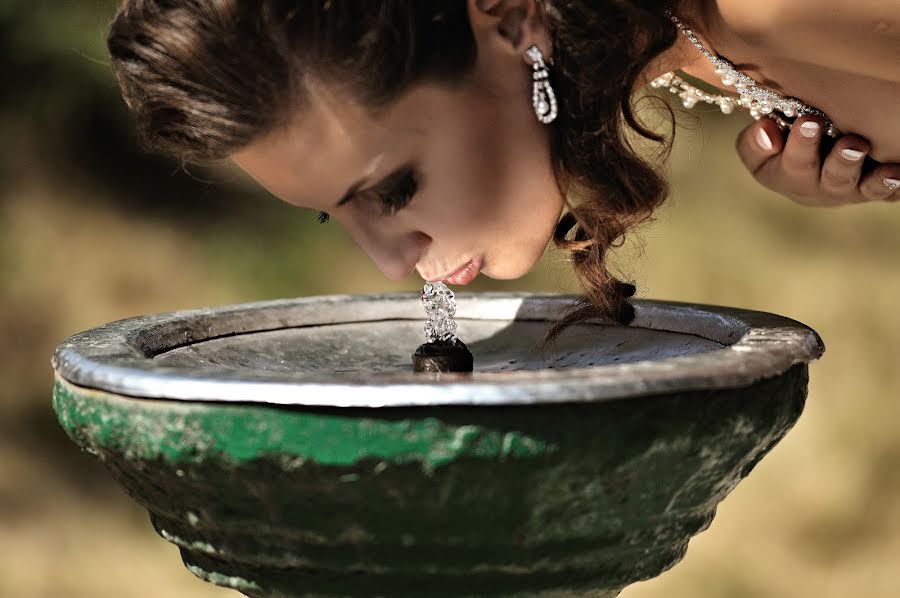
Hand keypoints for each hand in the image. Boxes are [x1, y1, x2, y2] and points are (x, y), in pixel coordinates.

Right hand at [735, 115, 899, 205]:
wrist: (805, 163)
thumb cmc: (779, 148)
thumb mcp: (756, 148)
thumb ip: (754, 142)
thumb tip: (767, 130)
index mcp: (786, 177)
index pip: (792, 163)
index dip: (801, 144)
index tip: (809, 120)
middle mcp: (820, 188)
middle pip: (832, 180)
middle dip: (842, 162)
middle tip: (852, 143)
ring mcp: (849, 190)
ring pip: (863, 189)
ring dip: (875, 179)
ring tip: (888, 168)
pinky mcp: (872, 189)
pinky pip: (888, 193)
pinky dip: (896, 187)